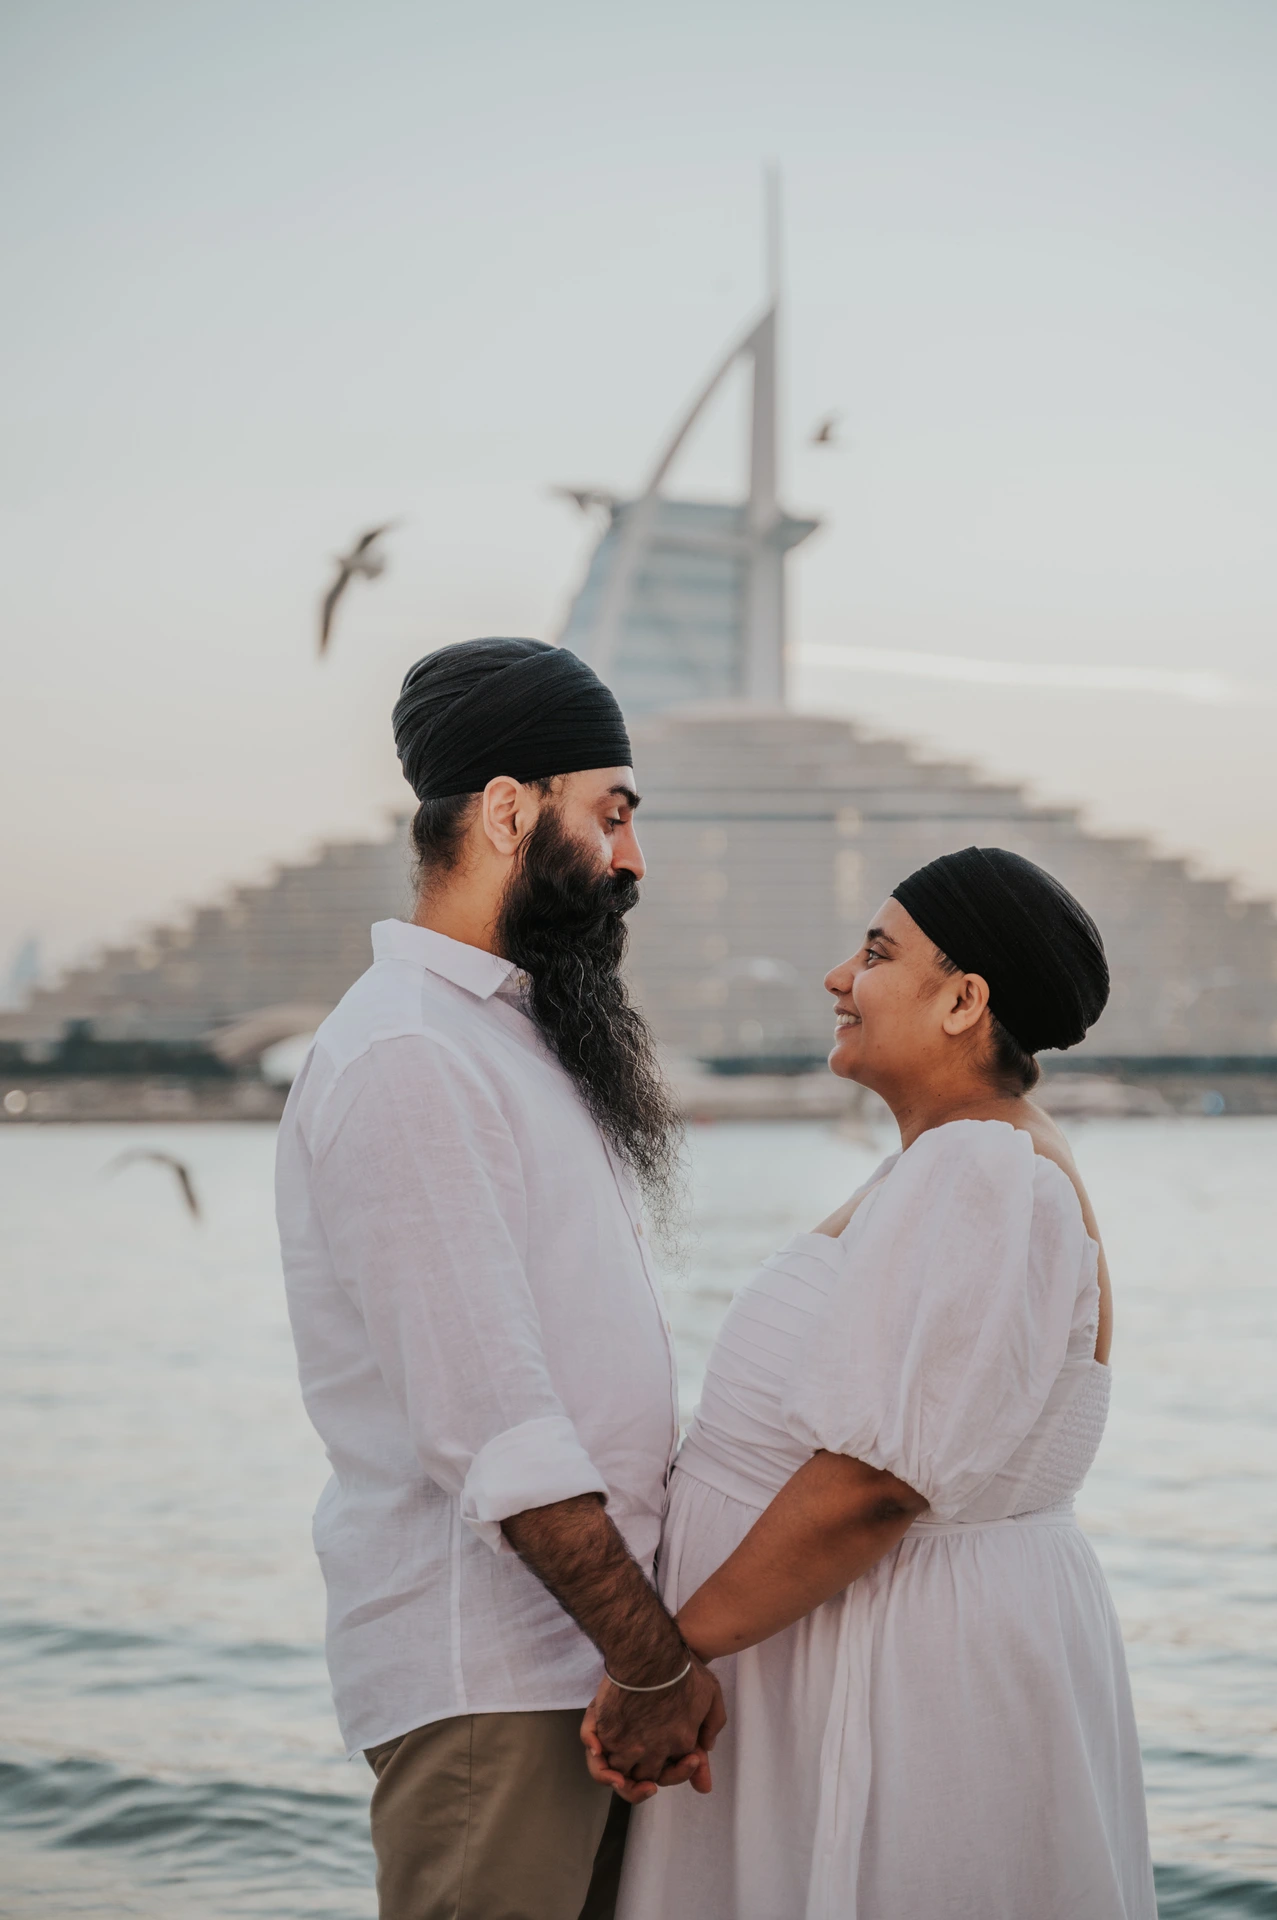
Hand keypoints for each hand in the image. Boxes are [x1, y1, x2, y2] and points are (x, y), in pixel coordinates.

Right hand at [585, 1655, 724, 1787]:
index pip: (676, 1769)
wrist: (650, 1651)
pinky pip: (601, 1759)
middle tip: (642, 1776)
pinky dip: (600, 1760)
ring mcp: (632, 1745)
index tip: (672, 1761)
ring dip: (620, 1771)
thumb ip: (713, 1723)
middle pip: (647, 1778)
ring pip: (623, 1772)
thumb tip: (705, 1749)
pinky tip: (601, 1750)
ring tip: (618, 1762)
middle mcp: (657, 1750)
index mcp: (682, 1742)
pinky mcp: (611, 1735)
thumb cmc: (681, 1667)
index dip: (674, 1769)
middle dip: (644, 1780)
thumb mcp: (711, 1693)